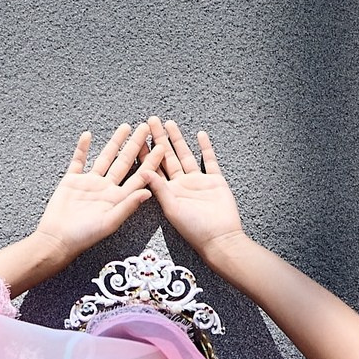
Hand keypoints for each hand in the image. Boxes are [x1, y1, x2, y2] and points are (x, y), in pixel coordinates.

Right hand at [28, 122, 160, 268]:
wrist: (57, 239)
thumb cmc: (84, 236)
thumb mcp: (110, 222)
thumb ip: (128, 206)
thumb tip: (149, 192)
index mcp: (118, 198)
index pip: (139, 176)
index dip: (151, 161)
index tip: (162, 147)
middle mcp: (106, 188)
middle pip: (125, 162)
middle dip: (136, 144)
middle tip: (146, 127)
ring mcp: (89, 183)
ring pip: (105, 157)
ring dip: (114, 142)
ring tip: (125, 127)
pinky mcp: (72, 180)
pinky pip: (78, 161)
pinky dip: (82, 148)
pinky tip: (87, 135)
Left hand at [142, 119, 244, 261]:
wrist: (221, 237)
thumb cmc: (194, 230)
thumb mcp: (172, 209)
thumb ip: (160, 189)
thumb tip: (144, 171)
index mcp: (168, 192)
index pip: (153, 168)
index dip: (146, 152)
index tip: (137, 136)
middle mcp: (181, 185)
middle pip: (168, 157)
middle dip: (159, 139)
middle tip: (151, 121)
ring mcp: (198, 182)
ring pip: (185, 156)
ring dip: (178, 140)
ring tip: (170, 123)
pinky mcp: (214, 181)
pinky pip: (209, 161)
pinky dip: (205, 148)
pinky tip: (200, 135)